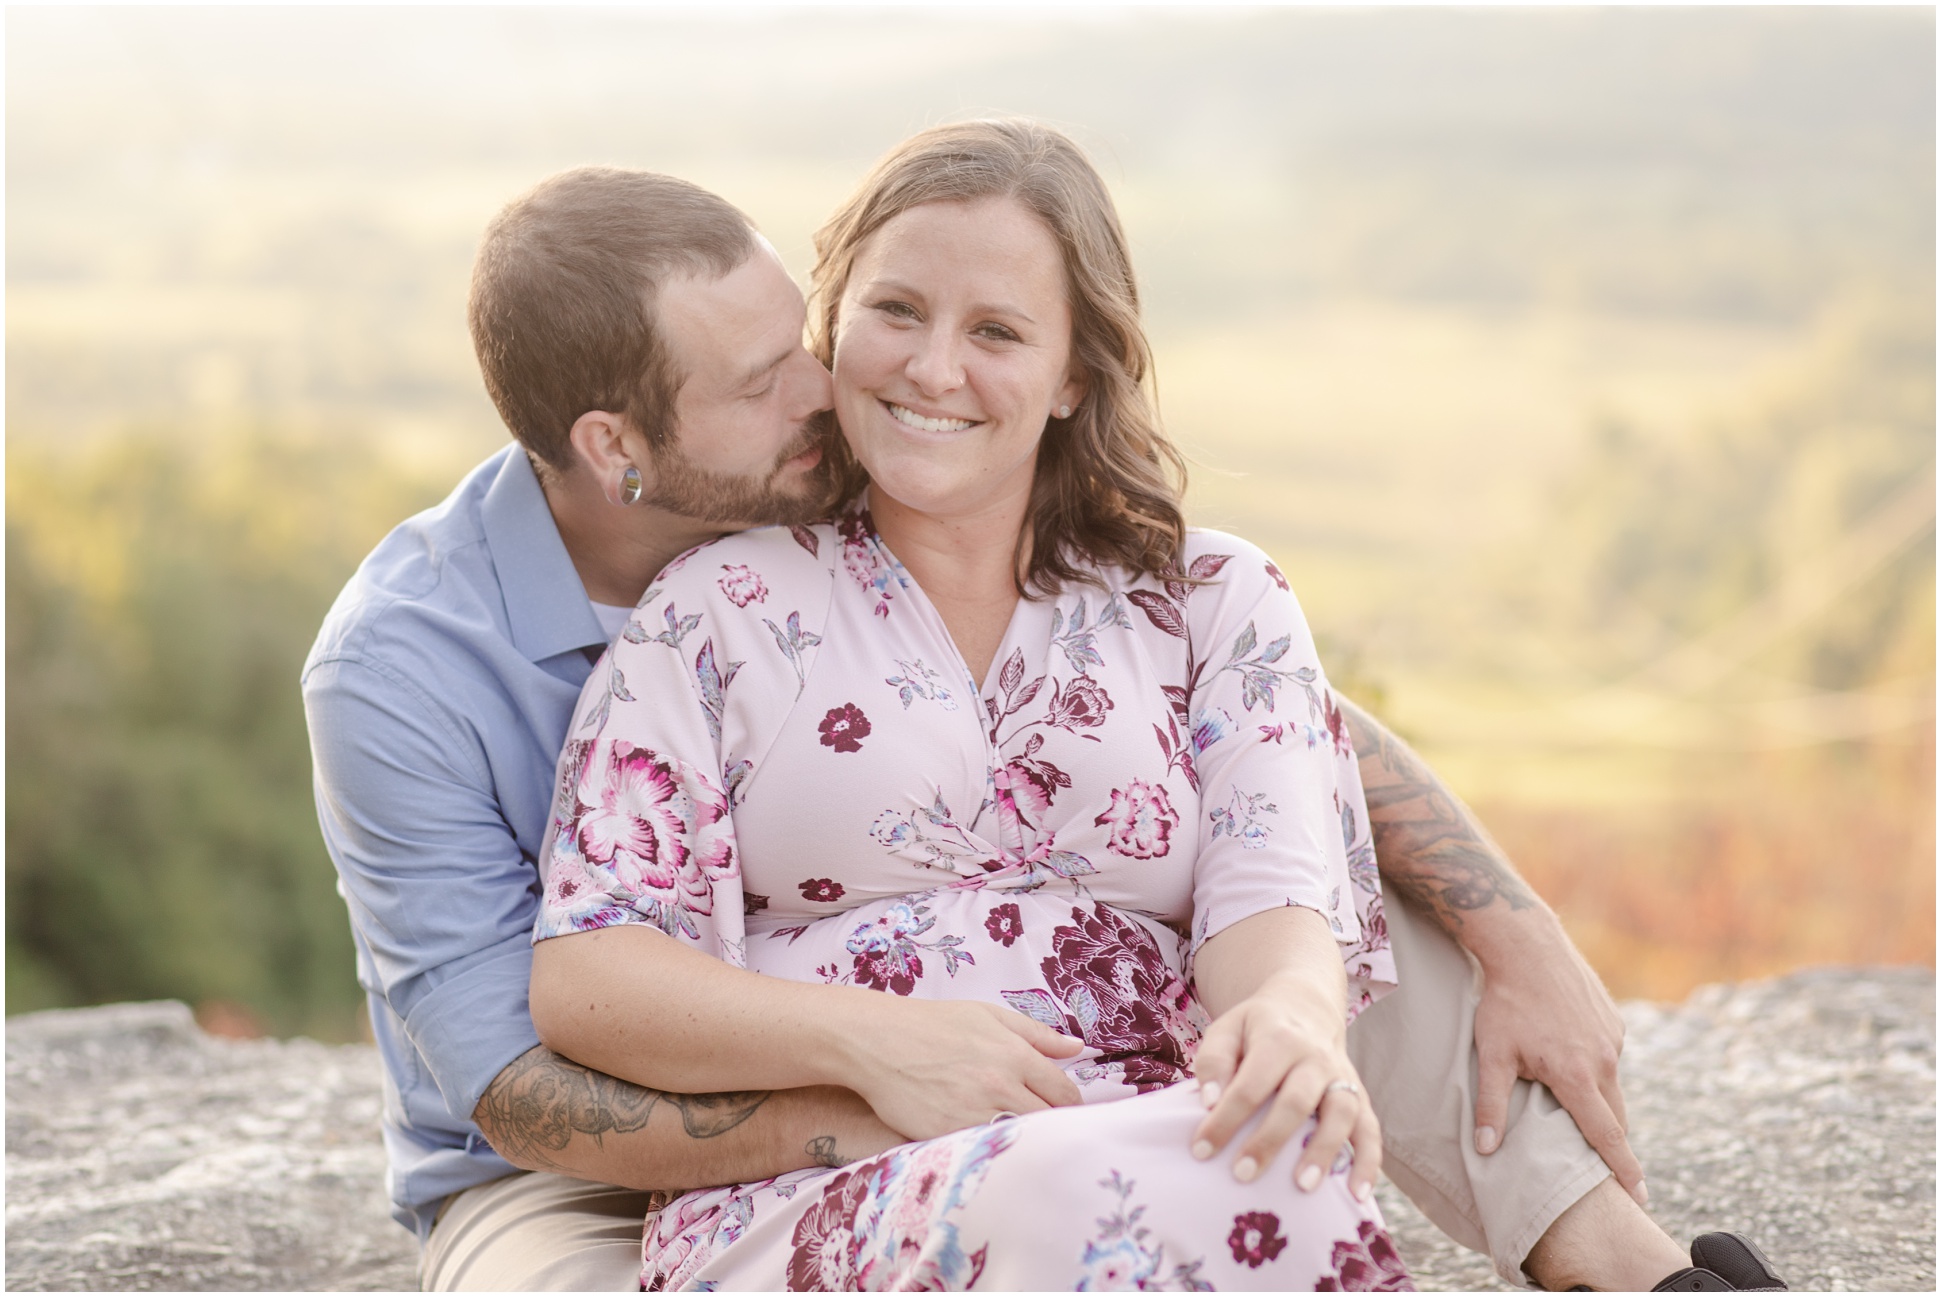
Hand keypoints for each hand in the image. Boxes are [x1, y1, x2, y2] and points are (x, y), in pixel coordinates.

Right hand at [845, 998, 1083, 1141]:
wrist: (878, 1041)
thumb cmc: (933, 1024)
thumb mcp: (988, 1015)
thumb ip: (1036, 1033)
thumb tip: (1077, 1047)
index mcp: (1015, 1055)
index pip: (1063, 1092)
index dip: (1069, 1104)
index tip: (1063, 1109)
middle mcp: (1000, 1086)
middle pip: (1048, 1120)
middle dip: (1052, 1124)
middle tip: (1046, 1127)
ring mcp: (974, 1113)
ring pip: (1020, 1139)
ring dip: (1024, 1139)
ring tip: (1019, 1137)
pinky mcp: (949, 1135)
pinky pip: (984, 1150)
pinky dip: (991, 1149)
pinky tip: (988, 1144)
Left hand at [1190, 970, 1380, 1200]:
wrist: (1306, 1006)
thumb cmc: (1257, 1028)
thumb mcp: (1227, 1029)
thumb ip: (1214, 1061)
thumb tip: (1209, 1102)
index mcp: (1278, 1038)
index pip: (1251, 1084)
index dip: (1225, 1119)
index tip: (1201, 1150)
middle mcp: (1315, 1057)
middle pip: (1296, 1102)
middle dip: (1269, 1141)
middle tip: (1242, 1175)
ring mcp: (1342, 1076)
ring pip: (1341, 1114)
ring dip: (1324, 1152)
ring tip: (1303, 1187)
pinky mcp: (1360, 1095)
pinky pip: (1370, 1129)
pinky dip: (1369, 1162)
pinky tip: (1357, 1194)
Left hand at [1472, 928, 1644, 1204]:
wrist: (1528, 947)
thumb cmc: (1504, 1002)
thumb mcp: (1492, 1055)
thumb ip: (1492, 1105)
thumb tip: (1486, 1150)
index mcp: (1576, 1076)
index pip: (1606, 1136)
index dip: (1623, 1170)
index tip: (1639, 1198)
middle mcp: (1603, 1061)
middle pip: (1613, 1116)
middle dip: (1611, 1144)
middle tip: (1608, 1171)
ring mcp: (1612, 1039)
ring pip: (1610, 1086)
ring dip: (1598, 1102)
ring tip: (1578, 1112)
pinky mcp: (1614, 1022)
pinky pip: (1607, 1058)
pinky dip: (1594, 1069)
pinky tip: (1569, 1059)